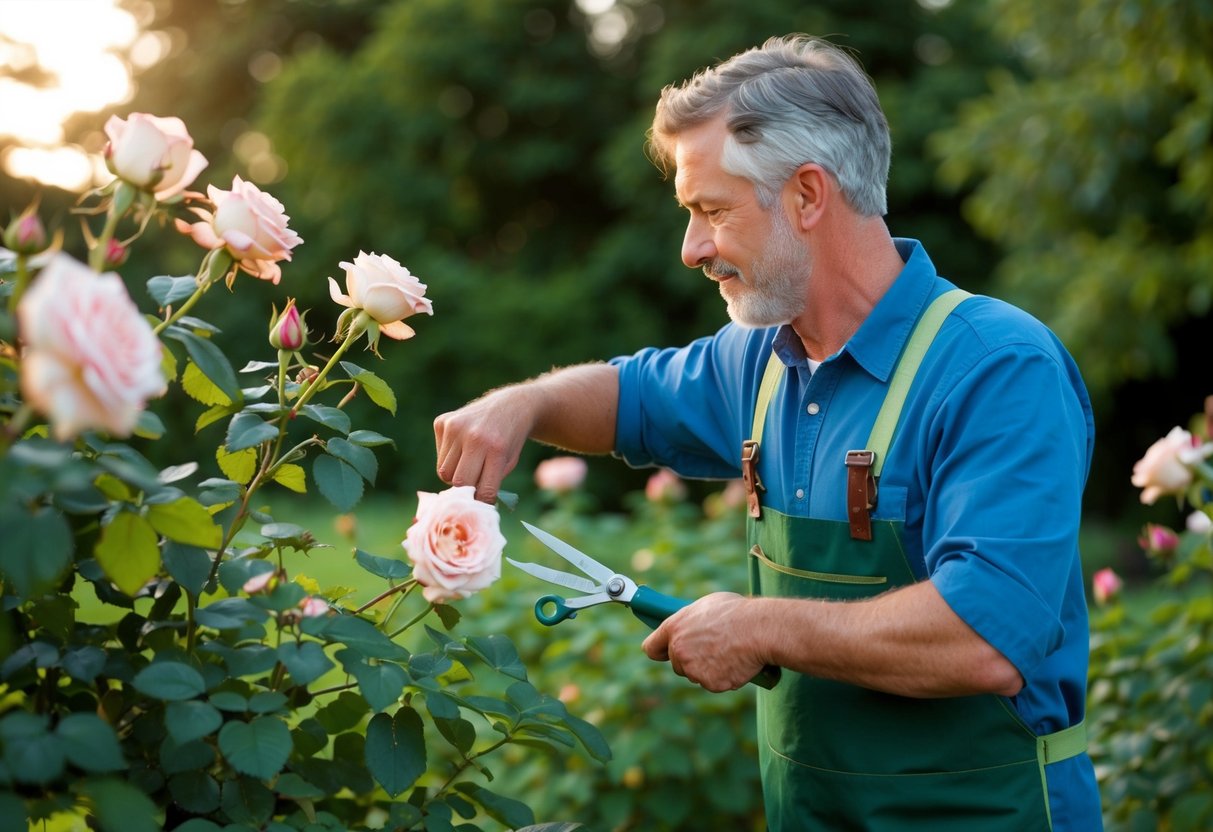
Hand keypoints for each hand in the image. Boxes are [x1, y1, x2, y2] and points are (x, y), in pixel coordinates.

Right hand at [433, 386, 534, 502]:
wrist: (509, 406)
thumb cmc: (509, 440)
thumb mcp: (508, 463)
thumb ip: (490, 483)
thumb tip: (468, 505)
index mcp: (496, 450)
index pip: (482, 491)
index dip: (482, 501)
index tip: (482, 502)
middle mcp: (474, 437)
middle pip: (458, 482)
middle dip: (466, 488)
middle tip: (475, 480)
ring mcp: (455, 427)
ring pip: (444, 471)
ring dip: (455, 473)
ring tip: (470, 461)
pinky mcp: (442, 422)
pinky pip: (439, 455)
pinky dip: (449, 457)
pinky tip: (462, 445)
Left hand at [642, 592, 768, 691]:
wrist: (759, 630)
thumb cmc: (737, 612)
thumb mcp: (707, 606)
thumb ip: (691, 621)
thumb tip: (691, 626)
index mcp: (674, 628)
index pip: (651, 647)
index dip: (659, 651)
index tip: (663, 653)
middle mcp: (679, 650)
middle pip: (677, 664)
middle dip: (690, 660)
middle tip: (711, 649)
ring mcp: (693, 669)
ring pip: (696, 675)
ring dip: (707, 669)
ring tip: (728, 652)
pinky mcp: (710, 683)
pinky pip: (714, 683)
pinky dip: (724, 677)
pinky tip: (735, 662)